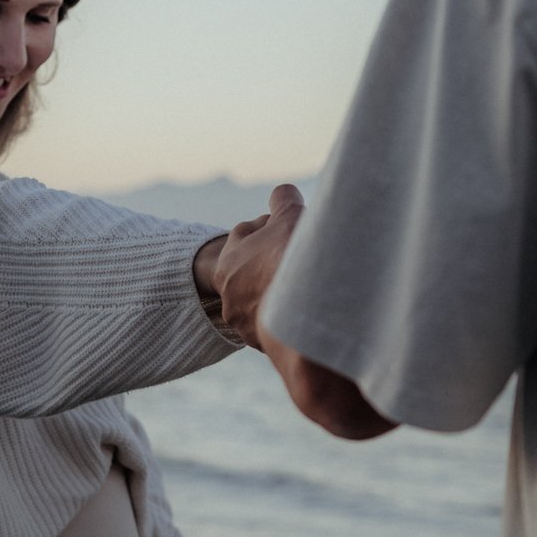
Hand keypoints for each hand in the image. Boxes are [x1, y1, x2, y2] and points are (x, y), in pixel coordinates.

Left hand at [212, 184, 304, 350]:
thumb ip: (283, 200)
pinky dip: (289, 315)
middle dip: (271, 261)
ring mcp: (246, 324)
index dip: (269, 227)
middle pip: (251, 270)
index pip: (245, 235)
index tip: (287, 226)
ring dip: (279, 291)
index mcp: (228, 265)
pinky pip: (276, 325)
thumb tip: (282, 192)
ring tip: (305, 284)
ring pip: (262, 299)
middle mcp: (230, 297)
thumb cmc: (292, 261)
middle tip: (296, 255)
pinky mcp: (266, 345)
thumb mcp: (289, 217)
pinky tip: (308, 308)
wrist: (305, 315)